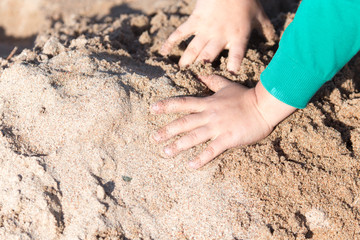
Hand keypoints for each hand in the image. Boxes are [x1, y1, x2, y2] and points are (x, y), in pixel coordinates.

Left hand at [151, 76, 295, 168]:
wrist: (264, 106)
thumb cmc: (245, 96)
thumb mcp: (227, 85)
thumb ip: (212, 81)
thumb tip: (200, 75)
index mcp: (207, 102)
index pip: (182, 103)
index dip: (166, 106)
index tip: (152, 109)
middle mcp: (209, 115)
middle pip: (184, 122)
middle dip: (167, 130)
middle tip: (153, 137)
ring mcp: (218, 127)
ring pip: (194, 137)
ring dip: (179, 145)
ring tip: (166, 152)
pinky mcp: (228, 139)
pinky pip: (212, 150)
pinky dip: (201, 158)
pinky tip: (190, 165)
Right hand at [160, 0, 275, 72]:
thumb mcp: (259, 15)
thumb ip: (266, 30)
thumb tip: (274, 40)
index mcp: (237, 36)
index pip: (236, 56)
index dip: (233, 68)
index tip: (229, 79)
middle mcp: (220, 36)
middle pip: (209, 57)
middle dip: (202, 69)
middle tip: (195, 80)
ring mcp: (205, 29)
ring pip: (193, 49)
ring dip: (186, 61)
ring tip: (180, 72)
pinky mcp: (194, 21)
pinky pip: (180, 33)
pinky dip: (170, 42)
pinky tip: (163, 52)